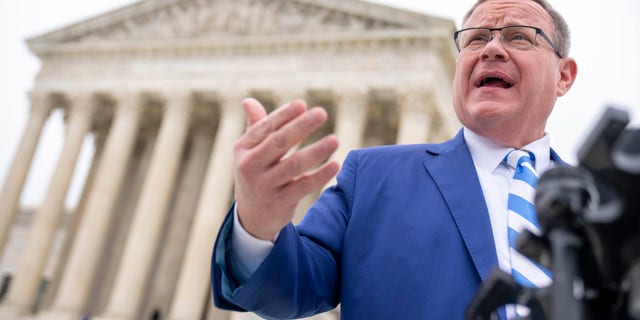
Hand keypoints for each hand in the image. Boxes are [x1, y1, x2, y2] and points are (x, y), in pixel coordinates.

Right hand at [234, 98, 339, 240]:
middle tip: (321, 113)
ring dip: (315, 152)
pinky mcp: (280, 203)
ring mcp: (265, 186)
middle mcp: (250, 166)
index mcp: (243, 148)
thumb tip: (248, 100)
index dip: (284, 115)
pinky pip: (303, 187)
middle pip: (278, 143)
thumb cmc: (256, 173)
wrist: (251, 217)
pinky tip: (335, 164)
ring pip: (293, 166)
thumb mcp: (249, 151)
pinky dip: (320, 176)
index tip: (302, 104)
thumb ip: (255, 126)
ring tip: (335, 140)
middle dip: (300, 127)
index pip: (265, 128)